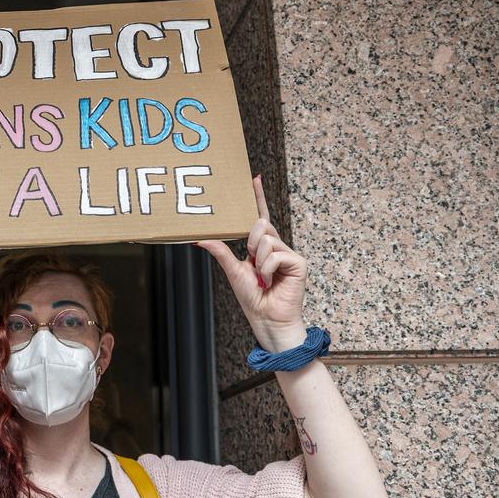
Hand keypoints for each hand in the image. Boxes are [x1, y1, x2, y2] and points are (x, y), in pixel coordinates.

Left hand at [195, 174, 307, 352]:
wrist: (267, 319)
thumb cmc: (253, 299)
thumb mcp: (232, 271)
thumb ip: (220, 251)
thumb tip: (200, 238)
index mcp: (262, 246)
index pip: (260, 216)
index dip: (257, 197)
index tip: (253, 178)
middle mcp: (276, 246)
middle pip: (261, 224)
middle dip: (251, 243)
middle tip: (252, 263)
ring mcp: (288, 253)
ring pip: (267, 239)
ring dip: (259, 262)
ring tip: (263, 279)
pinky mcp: (298, 262)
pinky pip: (276, 254)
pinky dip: (267, 270)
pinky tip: (271, 282)